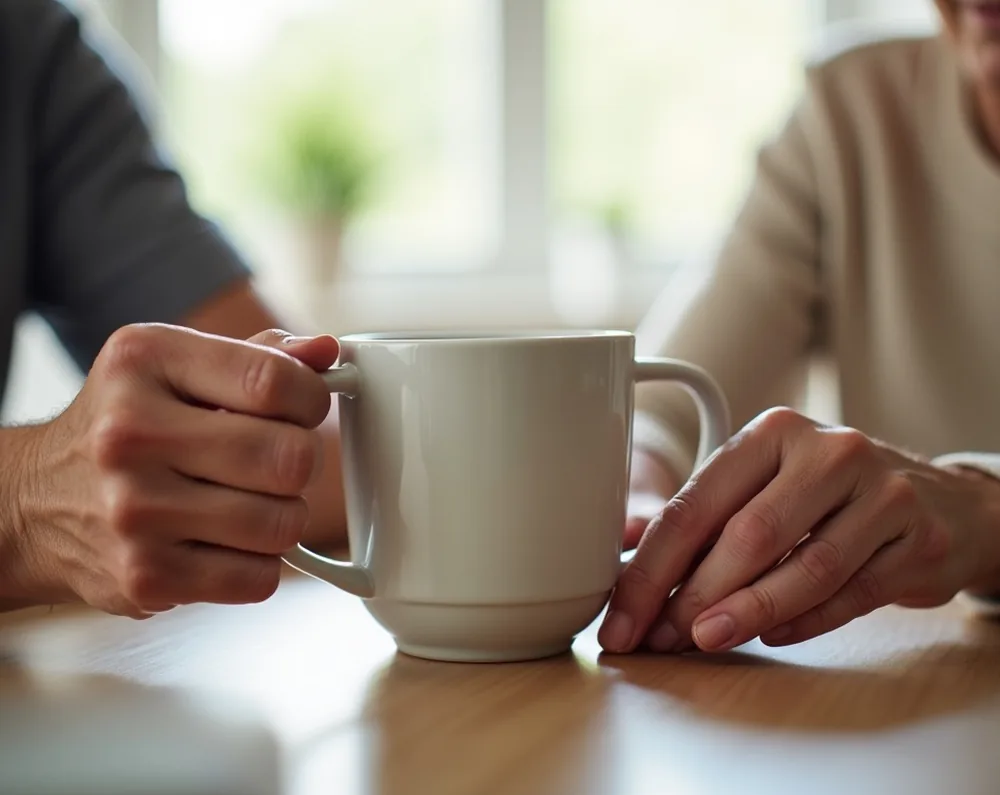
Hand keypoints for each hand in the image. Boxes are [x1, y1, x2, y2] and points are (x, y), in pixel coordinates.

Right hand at [5, 324, 337, 616]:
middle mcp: (130, 434)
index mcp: (144, 362)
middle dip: (300, 463)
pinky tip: (224, 542)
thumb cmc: (127, 426)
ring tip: (247, 502)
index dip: (312, 399)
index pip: (274, 381)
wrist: (35, 503)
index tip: (303, 408)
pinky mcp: (144, 577)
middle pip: (289, 459)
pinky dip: (258, 564)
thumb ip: (257, 356)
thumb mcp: (176, 367)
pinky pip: (259, 578)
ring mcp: (134, 511)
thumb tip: (327, 352)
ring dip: (283, 517)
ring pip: (283, 525)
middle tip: (276, 462)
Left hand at [600, 408, 999, 653]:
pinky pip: (852, 594)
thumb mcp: (761, 485)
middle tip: (659, 637)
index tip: (622, 618)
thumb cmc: (828, 495)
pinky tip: (771, 635)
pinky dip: (806, 620)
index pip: (695, 505)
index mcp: (772, 432)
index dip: (651, 569)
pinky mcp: (919, 539)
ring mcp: (881, 493)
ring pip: (805, 567)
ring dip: (747, 613)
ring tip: (704, 639)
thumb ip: (696, 515)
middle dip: (693, 595)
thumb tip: (616, 544)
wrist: (940, 502)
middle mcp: (828, 451)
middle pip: (747, 535)